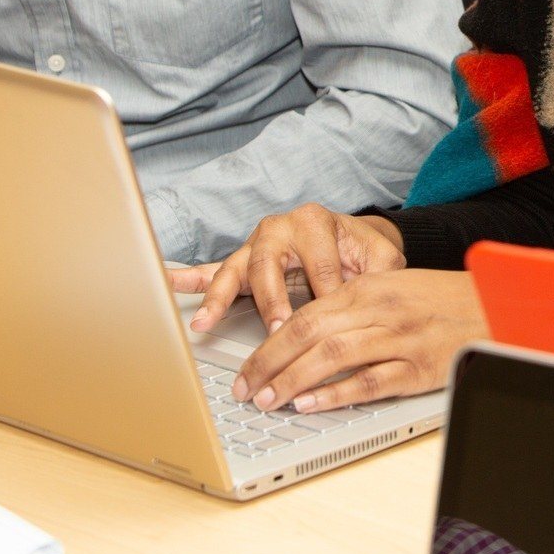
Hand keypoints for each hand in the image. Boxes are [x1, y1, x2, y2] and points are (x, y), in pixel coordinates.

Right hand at [169, 204, 406, 334]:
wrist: (351, 236)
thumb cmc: (362, 251)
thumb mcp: (381, 258)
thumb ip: (380, 274)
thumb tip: (377, 298)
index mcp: (316, 223)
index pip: (319, 264)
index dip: (325, 294)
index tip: (327, 321)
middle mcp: (281, 228)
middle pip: (269, 264)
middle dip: (271, 300)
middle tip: (275, 329)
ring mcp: (258, 244)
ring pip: (236, 269)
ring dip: (219, 296)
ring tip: (204, 320)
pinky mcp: (244, 259)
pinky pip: (215, 269)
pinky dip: (193, 278)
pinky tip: (172, 283)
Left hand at [230, 269, 486, 411]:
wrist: (499, 305)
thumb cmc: (443, 299)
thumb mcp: (395, 287)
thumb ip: (353, 306)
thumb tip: (304, 334)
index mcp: (369, 287)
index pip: (305, 315)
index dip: (269, 343)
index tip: (246, 367)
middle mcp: (381, 310)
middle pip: (310, 334)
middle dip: (269, 363)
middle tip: (245, 388)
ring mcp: (401, 339)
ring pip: (333, 357)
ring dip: (293, 380)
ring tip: (267, 400)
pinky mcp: (419, 368)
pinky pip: (370, 382)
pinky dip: (336, 394)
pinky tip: (311, 405)